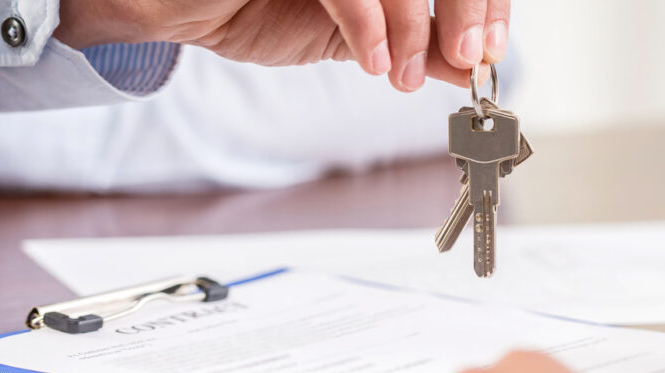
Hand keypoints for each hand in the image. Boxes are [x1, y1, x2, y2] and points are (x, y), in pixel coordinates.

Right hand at [55, 0, 509, 91]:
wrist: (175, 5)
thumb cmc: (256, 4)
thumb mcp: (355, 34)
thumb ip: (414, 46)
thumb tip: (473, 69)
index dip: (485, 1)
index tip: (488, 48)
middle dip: (467, 5)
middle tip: (469, 56)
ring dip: (412, 23)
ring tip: (401, 73)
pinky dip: (366, 22)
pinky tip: (371, 62)